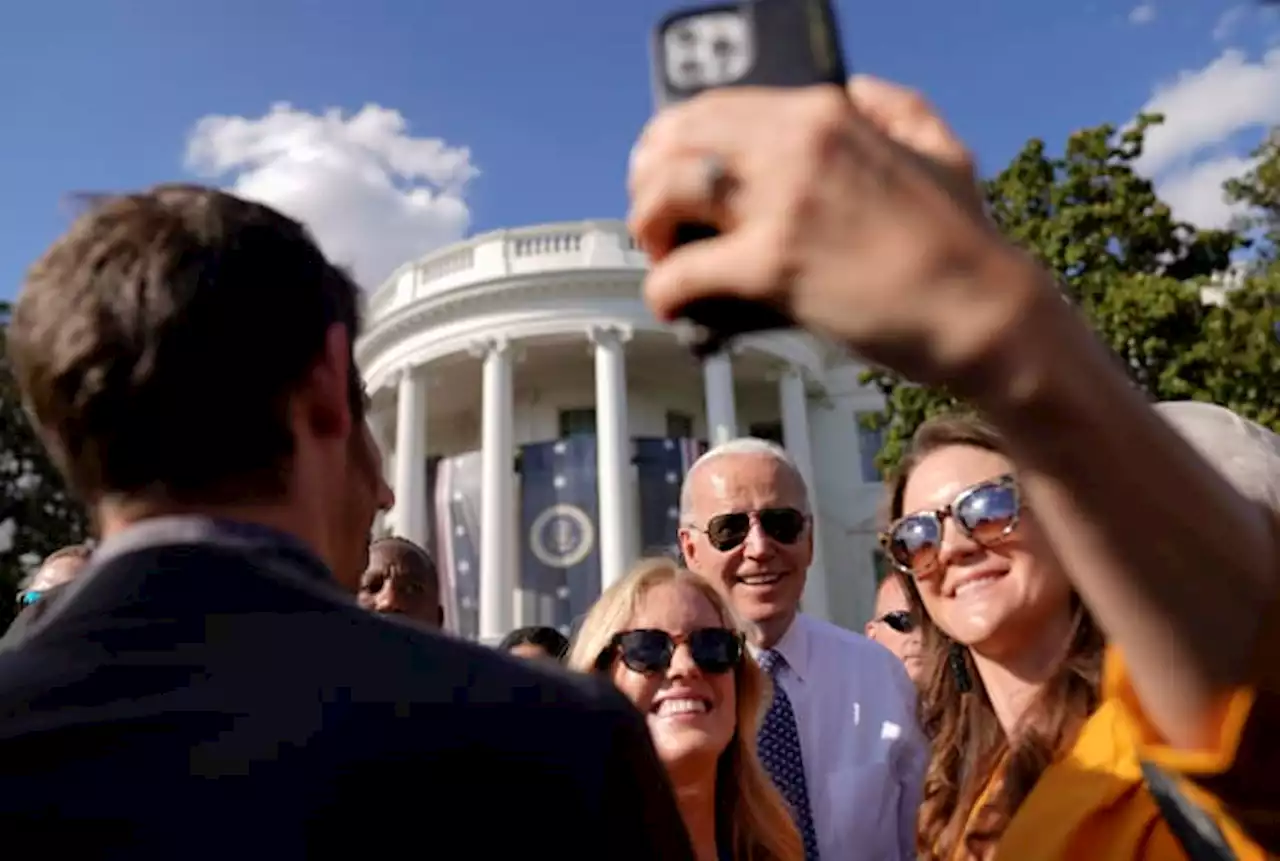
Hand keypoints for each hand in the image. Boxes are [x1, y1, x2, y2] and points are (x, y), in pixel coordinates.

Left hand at [627, 76, 1040, 385]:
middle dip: (648, 183)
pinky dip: (664, 292)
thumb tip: (854, 88)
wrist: (983, 312)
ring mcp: (782, 204)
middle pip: (674, 143)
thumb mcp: (937, 146)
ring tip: (663, 258)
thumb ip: (890, 105)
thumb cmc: (962, 242)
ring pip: (665, 194)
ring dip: (648, 229)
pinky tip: (675, 306)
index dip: (671, 143)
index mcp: (824, 113)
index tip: (666, 175)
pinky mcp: (772, 267)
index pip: (711, 107)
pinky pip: (682, 272)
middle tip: (657, 222)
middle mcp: (795, 145)